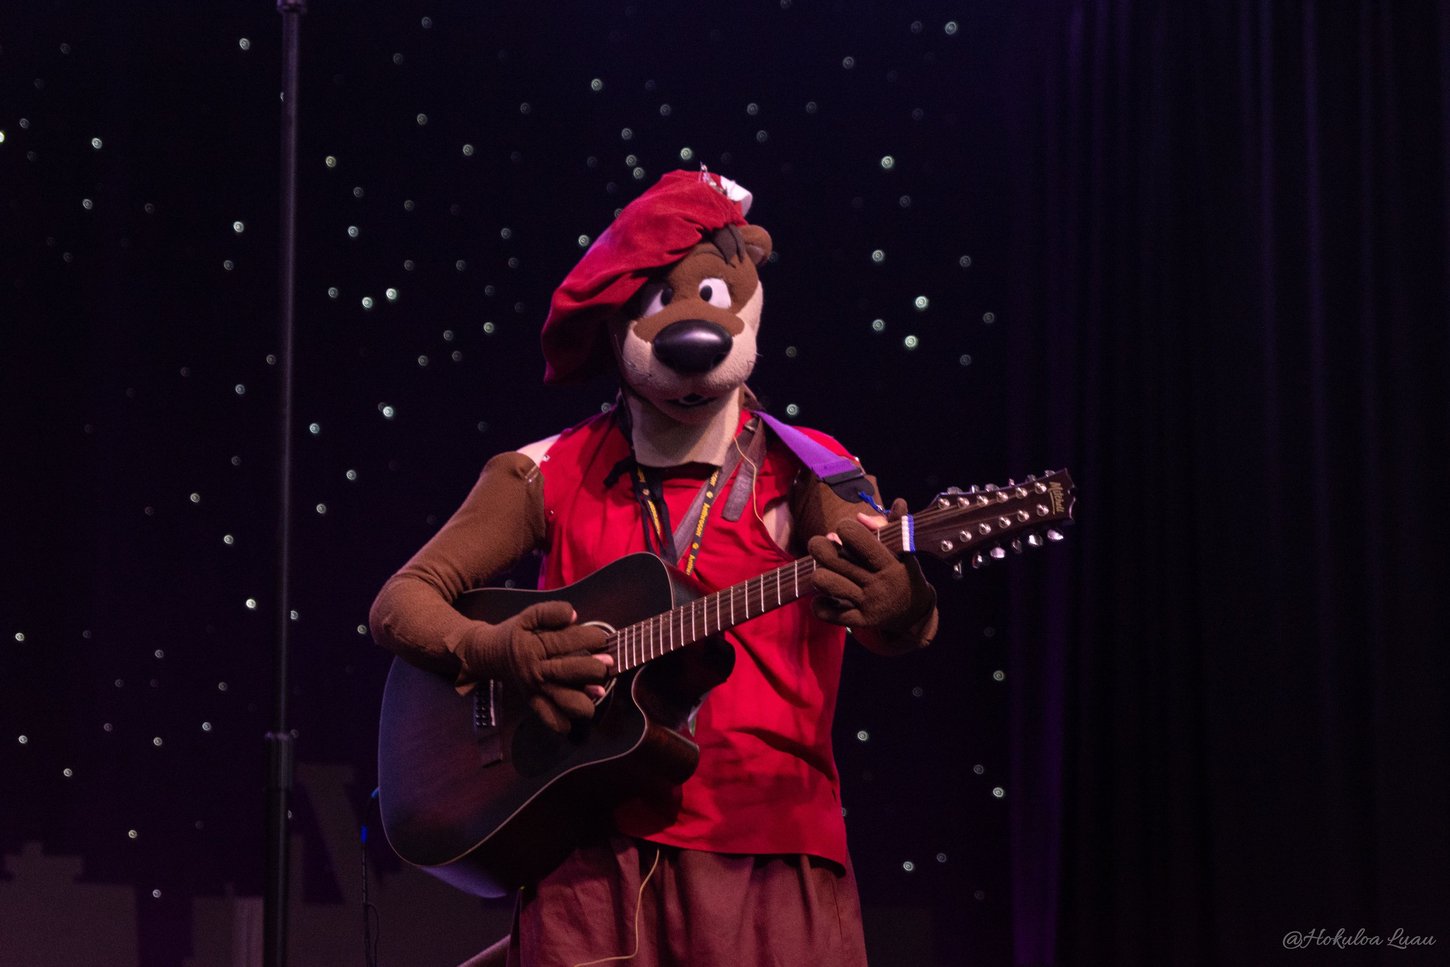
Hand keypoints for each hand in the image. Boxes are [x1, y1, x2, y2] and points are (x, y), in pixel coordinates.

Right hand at [457, 600, 612, 733]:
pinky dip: (565, 722)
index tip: (603, 638)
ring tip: (596, 691)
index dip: (593, 639)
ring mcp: (536, 690)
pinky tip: (575, 712)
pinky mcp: (534, 702)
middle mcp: (537, 671)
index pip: (569, 641)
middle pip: (571, 672)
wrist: (489, 654)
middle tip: (607, 663)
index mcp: (537, 646)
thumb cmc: (516, 634)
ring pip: (566, 701)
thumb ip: (550, 611)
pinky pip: (550, 719)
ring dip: (586, 699)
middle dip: (595, 668)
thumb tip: (574, 615)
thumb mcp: (528, 615)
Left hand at [808, 498, 935, 632]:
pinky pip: (826, 613)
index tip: (845, 529)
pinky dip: (819, 604)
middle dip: (819, 546)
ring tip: (826, 571)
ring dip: (819, 574)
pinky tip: (826, 596)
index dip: (844, 528)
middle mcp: (878, 584)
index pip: (857, 538)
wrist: (914, 613)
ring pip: (825, 583)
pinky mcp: (859, 621)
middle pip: (832, 559)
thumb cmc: (903, 572)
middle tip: (822, 546)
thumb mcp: (904, 548)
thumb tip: (860, 516)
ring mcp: (868, 604)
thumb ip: (887, 525)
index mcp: (890, 563)